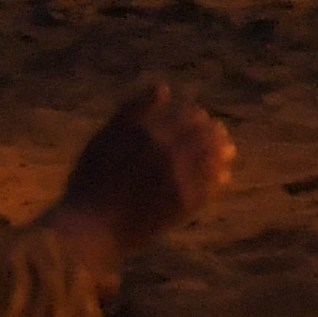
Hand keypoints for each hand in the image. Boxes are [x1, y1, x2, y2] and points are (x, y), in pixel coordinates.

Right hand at [42, 82, 235, 276]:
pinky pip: (212, 184)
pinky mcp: (185, 201)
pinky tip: (222, 176)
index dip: (195, 116)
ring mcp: (178, 175)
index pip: (187, 113)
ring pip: (213, 155)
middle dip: (213, 131)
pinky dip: (220, 177)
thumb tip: (163, 88)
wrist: (91, 228)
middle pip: (204, 132)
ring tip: (227, 151)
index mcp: (146, 129)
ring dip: (222, 151)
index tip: (198, 120)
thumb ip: (133, 111)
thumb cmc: (90, 183)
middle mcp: (165, 147)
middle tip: (218, 134)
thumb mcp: (103, 139)